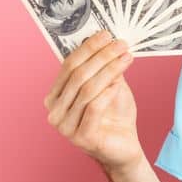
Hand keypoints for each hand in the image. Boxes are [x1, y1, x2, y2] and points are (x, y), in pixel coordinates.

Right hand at [44, 30, 142, 169]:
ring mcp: (65, 127)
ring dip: (109, 71)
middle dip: (101, 56)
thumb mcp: (110, 84)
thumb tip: (108, 41)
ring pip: (87, 90)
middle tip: (121, 44)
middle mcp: (55, 111)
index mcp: (55, 95)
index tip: (107, 34)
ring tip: (126, 58)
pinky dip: (107, 93)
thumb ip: (105, 67)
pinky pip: (93, 108)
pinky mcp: (81, 138)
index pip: (69, 65)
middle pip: (78, 75)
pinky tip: (118, 84)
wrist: (124, 146)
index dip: (88, 48)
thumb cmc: (114, 114)